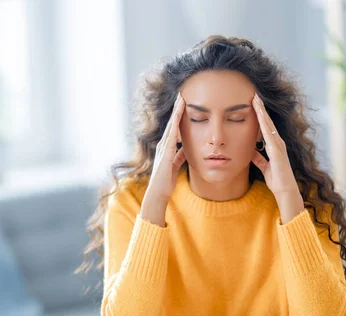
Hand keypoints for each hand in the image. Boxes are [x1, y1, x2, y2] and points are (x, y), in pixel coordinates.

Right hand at [141, 93, 186, 225]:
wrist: (158, 192)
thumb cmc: (166, 180)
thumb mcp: (176, 164)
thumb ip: (180, 155)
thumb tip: (186, 148)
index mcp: (167, 147)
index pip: (174, 127)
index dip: (179, 115)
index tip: (184, 103)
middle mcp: (163, 144)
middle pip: (171, 122)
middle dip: (177, 109)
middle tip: (182, 94)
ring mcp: (163, 148)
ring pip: (171, 126)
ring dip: (176, 113)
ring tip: (181, 99)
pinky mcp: (165, 153)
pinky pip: (171, 136)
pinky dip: (175, 125)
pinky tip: (179, 116)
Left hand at [252, 93, 303, 222]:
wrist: (285, 191)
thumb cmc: (277, 180)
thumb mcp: (264, 167)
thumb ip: (259, 158)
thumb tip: (252, 151)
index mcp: (274, 146)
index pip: (266, 127)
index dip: (260, 115)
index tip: (254, 103)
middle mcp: (278, 143)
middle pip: (268, 122)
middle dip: (261, 108)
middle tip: (255, 94)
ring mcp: (279, 145)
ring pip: (269, 124)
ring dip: (262, 111)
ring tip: (256, 99)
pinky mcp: (277, 150)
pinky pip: (270, 134)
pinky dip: (265, 123)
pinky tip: (260, 115)